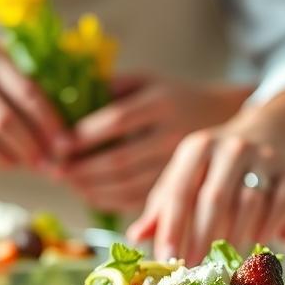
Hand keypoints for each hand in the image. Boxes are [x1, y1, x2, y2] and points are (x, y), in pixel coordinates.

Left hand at [58, 75, 248, 212]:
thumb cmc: (176, 100)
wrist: (230, 120)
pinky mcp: (182, 188)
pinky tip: (90, 194)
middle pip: (119, 159)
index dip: (84, 135)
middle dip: (81, 169)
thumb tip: (68, 100)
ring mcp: (180, 165)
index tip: (57, 145)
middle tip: (53, 171)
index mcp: (162, 103)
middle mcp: (172, 134)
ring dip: (91, 188)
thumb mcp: (149, 83)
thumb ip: (112, 88)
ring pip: (129, 185)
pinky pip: (140, 200)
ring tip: (68, 183)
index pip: (117, 120)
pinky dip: (109, 201)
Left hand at [126, 88, 284, 263]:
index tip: (166, 259)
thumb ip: (164, 204)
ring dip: (240, 238)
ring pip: (254, 205)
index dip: (172, 227)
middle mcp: (234, 147)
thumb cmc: (222, 163)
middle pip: (216, 199)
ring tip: (229, 261)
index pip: (181, 191)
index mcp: (200, 147)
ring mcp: (270, 158)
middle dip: (202, 238)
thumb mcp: (190, 171)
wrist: (280, 129)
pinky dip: (278, 229)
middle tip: (194, 269)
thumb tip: (135, 237)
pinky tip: (267, 243)